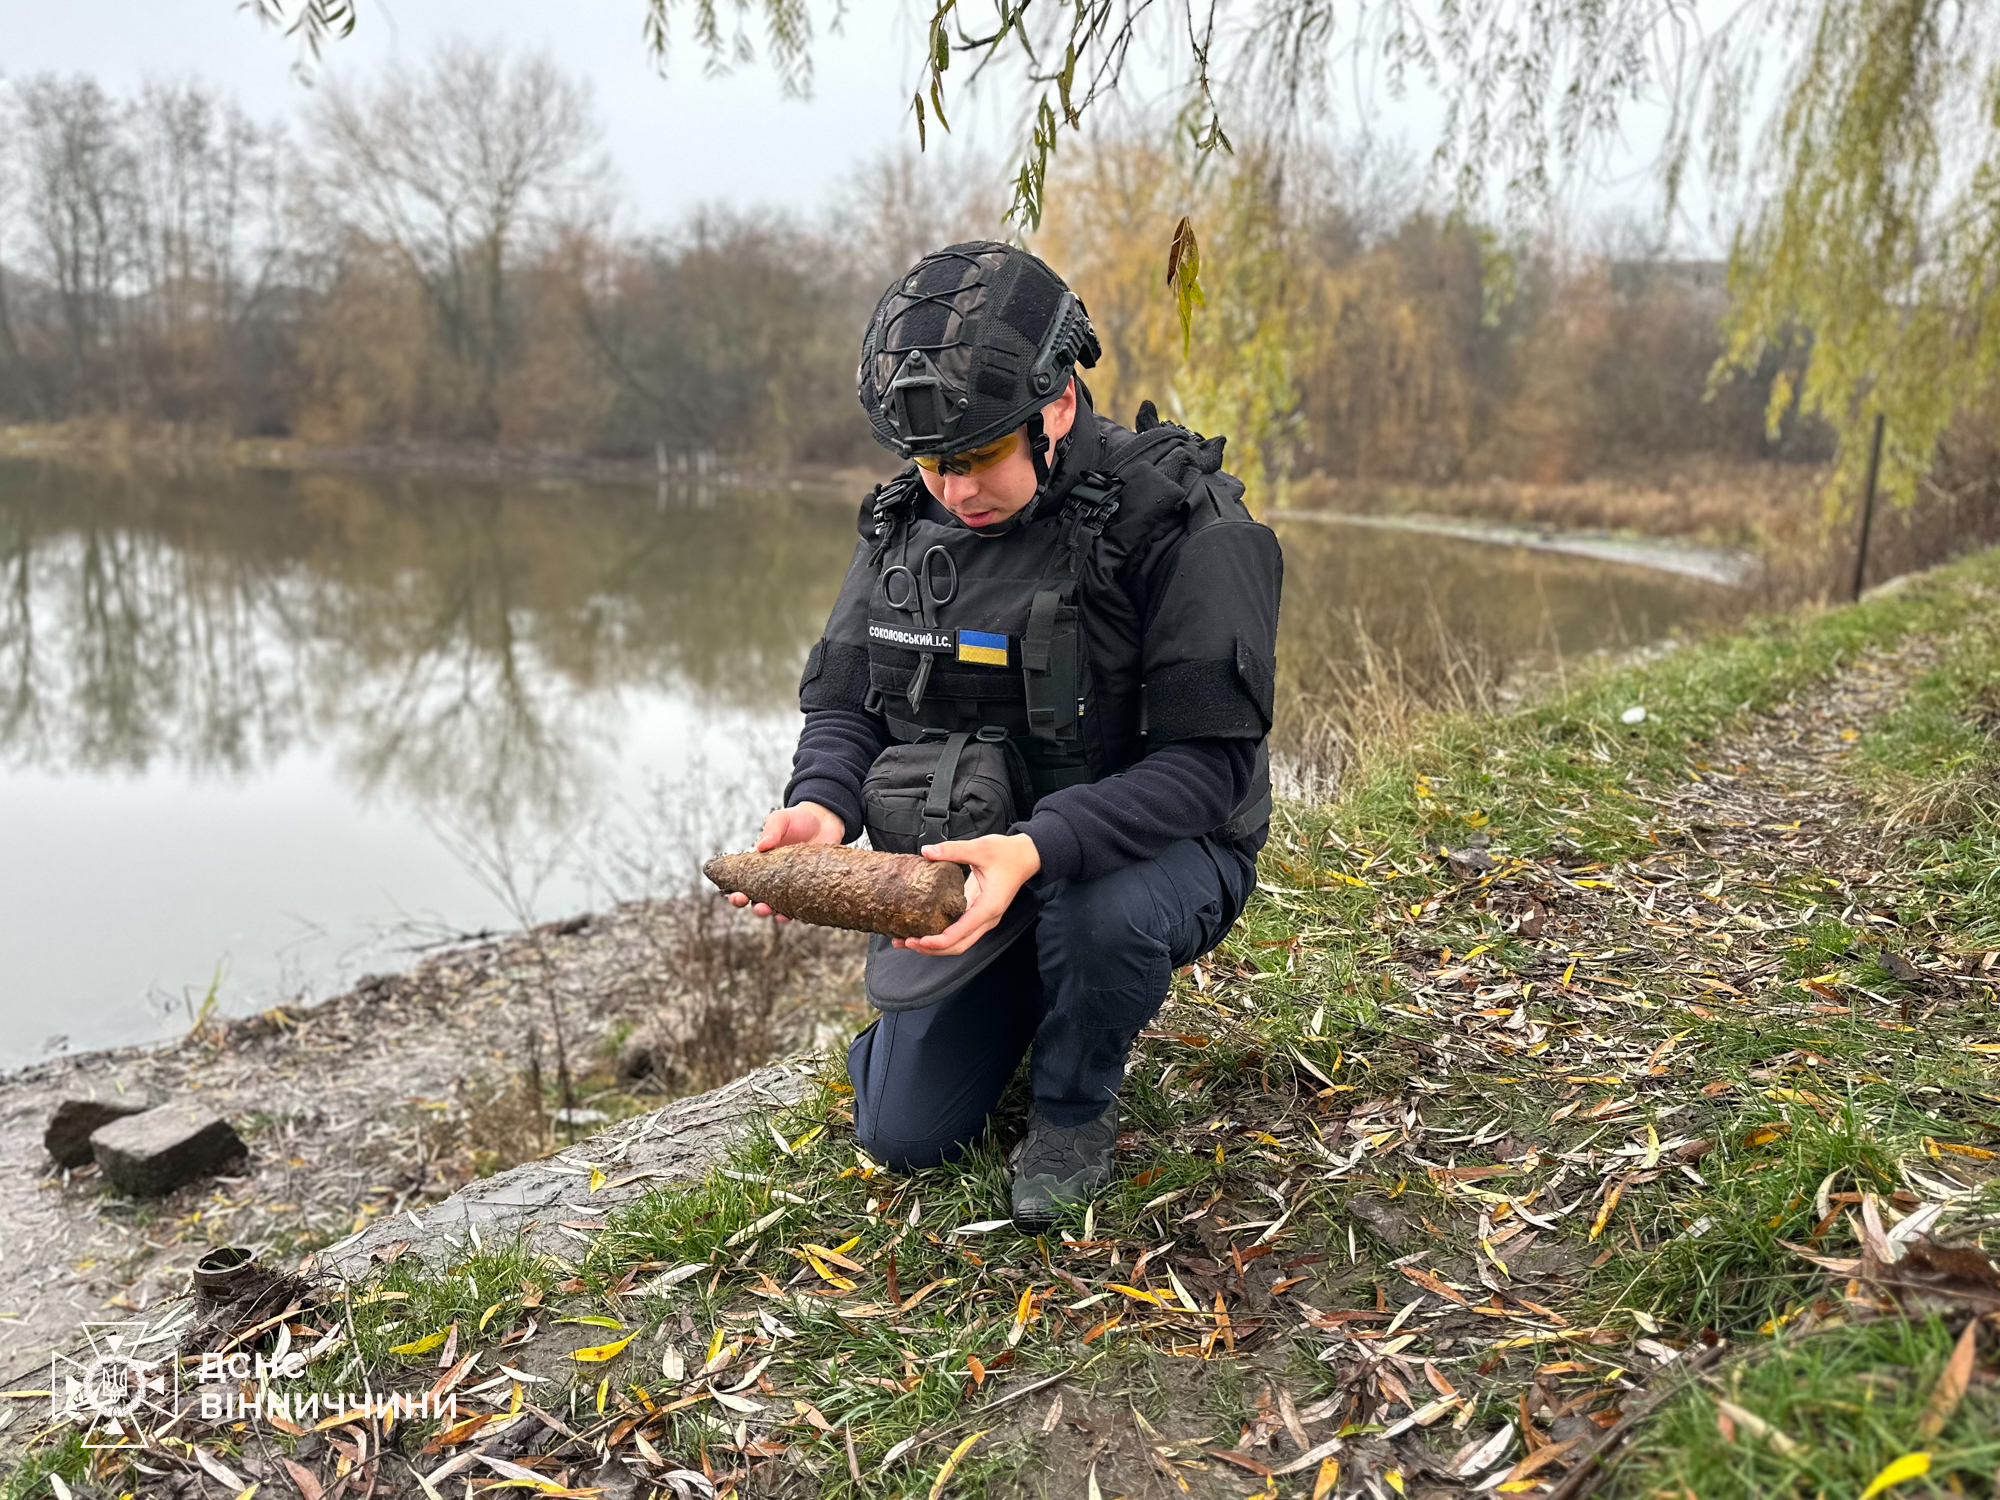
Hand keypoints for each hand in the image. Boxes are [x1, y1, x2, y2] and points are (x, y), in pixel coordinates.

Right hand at [725, 801, 844, 920]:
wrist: (826, 820)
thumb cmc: (798, 819)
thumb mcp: (781, 819)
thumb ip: (771, 829)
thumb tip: (761, 846)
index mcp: (760, 865)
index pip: (742, 884)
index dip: (735, 893)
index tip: (735, 894)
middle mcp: (773, 879)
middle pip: (757, 900)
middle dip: (752, 906)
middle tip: (752, 903)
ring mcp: (791, 886)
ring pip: (778, 907)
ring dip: (771, 913)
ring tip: (770, 910)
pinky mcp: (809, 888)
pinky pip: (800, 906)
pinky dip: (794, 912)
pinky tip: (792, 914)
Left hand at [892, 833, 1040, 956]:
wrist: (1026, 856)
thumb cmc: (1008, 854)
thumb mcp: (981, 848)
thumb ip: (953, 850)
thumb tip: (927, 852)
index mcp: (989, 907)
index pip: (962, 932)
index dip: (939, 941)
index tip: (919, 940)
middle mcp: (987, 919)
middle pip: (958, 946)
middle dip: (930, 948)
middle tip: (905, 941)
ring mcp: (982, 919)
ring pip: (958, 943)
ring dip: (933, 946)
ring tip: (906, 940)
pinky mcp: (977, 915)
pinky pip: (958, 932)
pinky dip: (939, 935)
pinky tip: (922, 929)